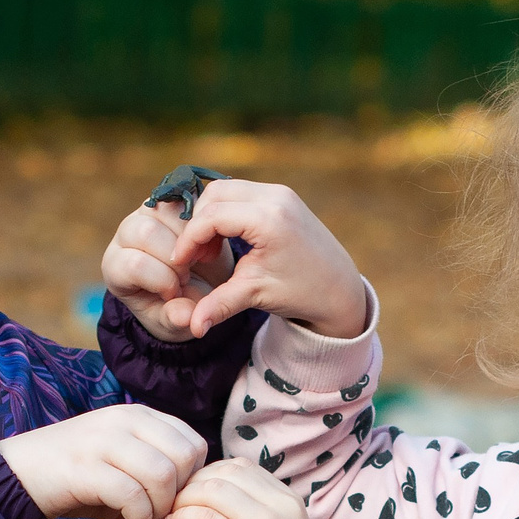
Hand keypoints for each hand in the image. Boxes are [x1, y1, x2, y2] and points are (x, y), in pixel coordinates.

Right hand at [0, 405, 207, 518]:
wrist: (17, 475)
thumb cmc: (77, 481)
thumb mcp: (124, 485)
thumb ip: (161, 507)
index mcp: (138, 416)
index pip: (194, 443)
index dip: (192, 480)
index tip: (170, 502)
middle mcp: (124, 420)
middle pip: (184, 457)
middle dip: (179, 496)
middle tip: (158, 516)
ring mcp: (103, 440)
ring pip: (162, 475)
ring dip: (159, 511)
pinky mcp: (84, 466)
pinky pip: (132, 495)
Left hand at [102, 199, 236, 343]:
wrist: (197, 286)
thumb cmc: (178, 306)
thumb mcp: (176, 323)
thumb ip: (176, 320)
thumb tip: (185, 316)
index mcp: (117, 267)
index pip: (134, 264)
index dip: (162, 281)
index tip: (175, 294)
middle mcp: (125, 237)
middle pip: (144, 232)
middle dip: (175, 258)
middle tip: (186, 276)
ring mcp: (146, 215)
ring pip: (166, 212)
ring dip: (189, 239)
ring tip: (194, 259)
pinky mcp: (170, 203)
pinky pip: (187, 200)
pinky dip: (200, 221)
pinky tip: (204, 243)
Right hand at [140, 180, 367, 340]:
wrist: (338, 287)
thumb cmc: (300, 292)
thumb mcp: (257, 296)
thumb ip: (219, 305)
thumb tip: (191, 328)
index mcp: (269, 219)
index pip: (211, 217)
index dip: (189, 240)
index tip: (179, 263)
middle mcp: (275, 197)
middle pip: (214, 195)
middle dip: (196, 224)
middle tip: (194, 256)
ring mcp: (280, 192)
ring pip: (225, 190)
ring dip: (210, 216)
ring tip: (209, 251)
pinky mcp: (281, 194)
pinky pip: (240, 193)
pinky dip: (225, 212)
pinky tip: (224, 241)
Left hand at [164, 460, 339, 518]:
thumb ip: (246, 517)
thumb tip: (199, 507)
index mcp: (288, 500)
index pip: (241, 466)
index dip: (210, 475)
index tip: (194, 494)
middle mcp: (280, 507)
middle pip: (224, 472)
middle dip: (192, 483)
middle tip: (176, 503)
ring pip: (211, 490)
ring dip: (184, 499)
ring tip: (174, 515)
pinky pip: (202, 518)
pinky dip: (182, 518)